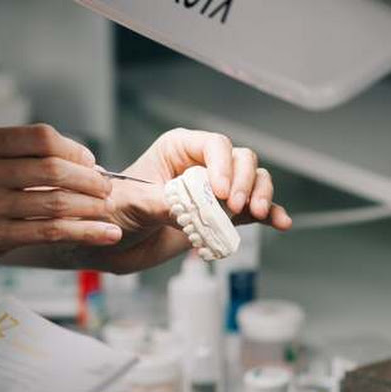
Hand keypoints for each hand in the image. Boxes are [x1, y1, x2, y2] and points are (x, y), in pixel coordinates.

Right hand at [0, 124, 122, 281]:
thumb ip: (13, 158)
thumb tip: (75, 163)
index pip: (41, 138)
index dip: (74, 150)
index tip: (91, 163)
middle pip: (53, 169)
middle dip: (89, 180)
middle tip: (106, 189)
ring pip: (55, 202)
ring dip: (90, 208)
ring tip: (108, 211)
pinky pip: (48, 231)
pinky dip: (82, 232)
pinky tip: (104, 233)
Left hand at [84, 128, 291, 272]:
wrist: (110, 246)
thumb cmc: (114, 212)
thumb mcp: (133, 203)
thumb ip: (163, 203)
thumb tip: (192, 210)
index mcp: (179, 149)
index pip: (215, 145)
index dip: (223, 165)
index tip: (219, 192)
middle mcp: (201, 166)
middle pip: (241, 160)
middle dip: (245, 181)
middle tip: (234, 206)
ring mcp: (214, 193)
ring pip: (252, 183)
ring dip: (260, 195)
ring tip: (258, 213)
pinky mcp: (220, 218)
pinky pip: (251, 212)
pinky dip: (269, 216)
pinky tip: (280, 222)